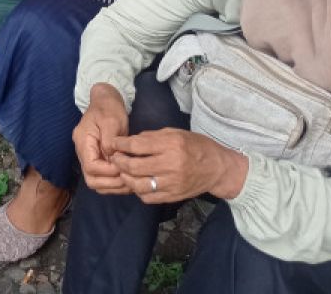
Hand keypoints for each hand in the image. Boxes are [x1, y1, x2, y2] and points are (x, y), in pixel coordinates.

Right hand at [74, 83, 131, 194]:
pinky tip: (127, 178)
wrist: (105, 101)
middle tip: (129, 179)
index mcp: (83, 141)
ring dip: (113, 186)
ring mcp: (89, 156)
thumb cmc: (109, 108)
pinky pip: (102, 177)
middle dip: (111, 183)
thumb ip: (110, 140)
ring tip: (130, 181)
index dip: (108, 172)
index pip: (91, 167)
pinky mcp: (97, 158)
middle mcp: (82, 152)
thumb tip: (113, 158)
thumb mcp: (112, 120)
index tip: (124, 168)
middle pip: (91, 179)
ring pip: (96, 181)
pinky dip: (114, 182)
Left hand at [109, 128, 248, 203]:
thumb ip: (151, 137)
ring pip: (138, 185)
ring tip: (123, 171)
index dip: (120, 144)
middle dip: (119, 162)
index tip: (114, 143)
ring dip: (125, 178)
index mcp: (171, 145)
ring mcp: (172, 183)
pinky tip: (137, 183)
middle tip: (115, 158)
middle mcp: (171, 165)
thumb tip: (128, 142)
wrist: (217, 168)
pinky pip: (148, 197)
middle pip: (133, 166)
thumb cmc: (195, 146)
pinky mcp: (173, 196)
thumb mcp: (174, 133)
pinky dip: (138, 191)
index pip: (136, 146)